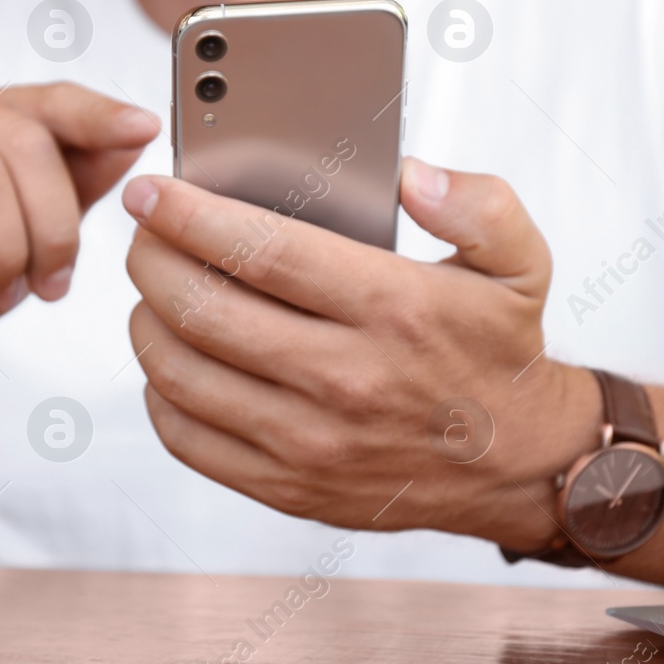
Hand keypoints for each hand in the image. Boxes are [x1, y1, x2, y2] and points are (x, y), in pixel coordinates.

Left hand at [121, 157, 602, 551]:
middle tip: (143, 233)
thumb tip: (410, 176)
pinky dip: (161, 392)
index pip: (260, 250)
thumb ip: (476, 202)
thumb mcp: (519, 262)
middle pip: (204, 309)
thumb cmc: (499, 354)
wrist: (519, 467)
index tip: (151, 193)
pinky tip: (172, 357)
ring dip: (147, 321)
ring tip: (154, 290)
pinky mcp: (290, 487)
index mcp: (392, 308)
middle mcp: (345, 377)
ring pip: (182, 373)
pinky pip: (189, 438)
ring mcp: (311, 441)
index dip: (189, 215)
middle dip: (152, 259)